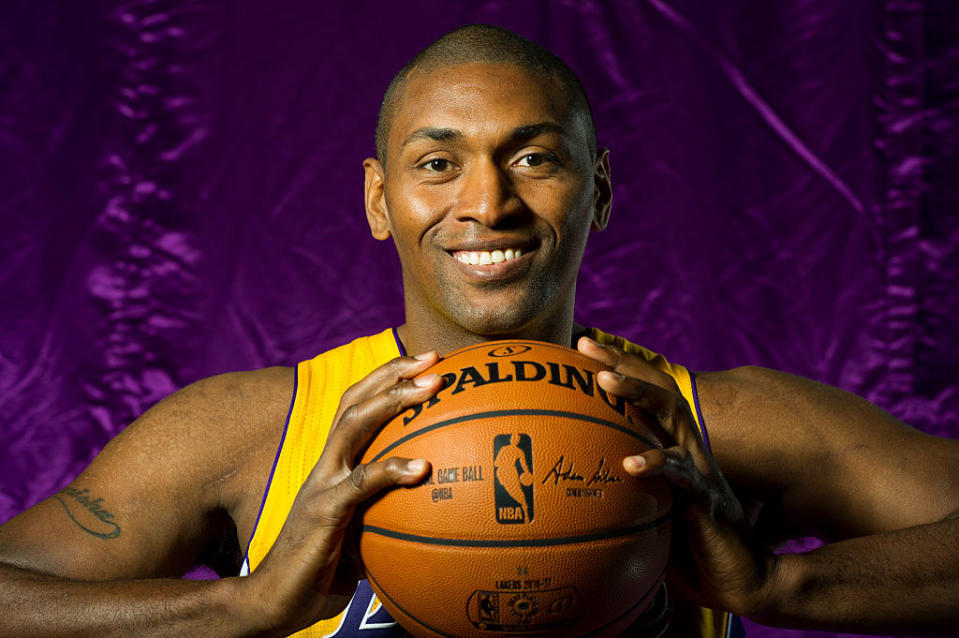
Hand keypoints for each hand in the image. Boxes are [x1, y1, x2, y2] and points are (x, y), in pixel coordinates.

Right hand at [239, 352, 443, 636]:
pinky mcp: (323, 512)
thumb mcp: (361, 531)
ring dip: (392, 401)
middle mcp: (325, 465)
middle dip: (392, 373)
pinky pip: (361, 483)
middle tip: (433, 359)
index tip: (425, 363)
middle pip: (354, 401)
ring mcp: (321, 485)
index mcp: (333, 464)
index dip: (387, 379)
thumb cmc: (321, 569)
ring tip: (430, 389)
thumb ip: (387, 512)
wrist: (275, 602)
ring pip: (353, 427)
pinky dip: (391, 470)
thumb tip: (436, 512)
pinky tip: (422, 467)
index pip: (357, 407)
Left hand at [577, 337, 774, 616]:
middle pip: (658, 391)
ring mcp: (700, 470)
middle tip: (585, 343)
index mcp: (676, 448)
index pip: (648, 398)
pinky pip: (680, 476)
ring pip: (671, 418)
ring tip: (606, 380)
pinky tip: (631, 464)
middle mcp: (690, 449)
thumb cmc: (691, 550)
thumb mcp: (649, 511)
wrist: (738, 580)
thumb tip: (574, 486)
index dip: (621, 368)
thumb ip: (624, 491)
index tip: (583, 348)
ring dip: (638, 395)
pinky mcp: (707, 499)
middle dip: (623, 362)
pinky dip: (656, 465)